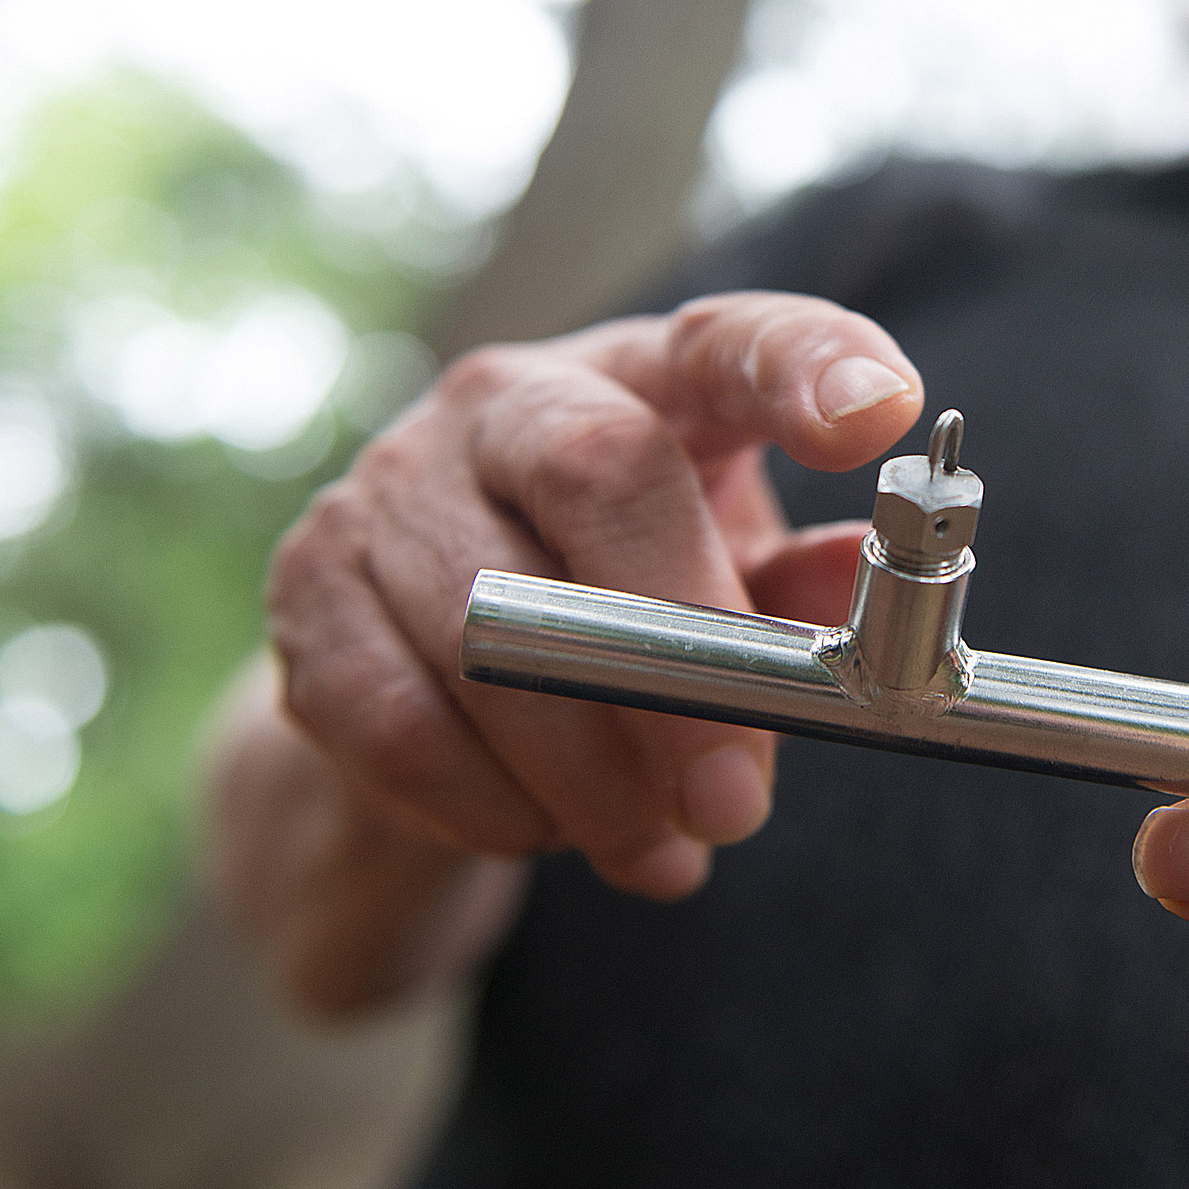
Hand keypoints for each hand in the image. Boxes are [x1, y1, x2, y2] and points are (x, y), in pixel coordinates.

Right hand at [266, 292, 920, 899]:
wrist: (419, 663)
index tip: (881, 412)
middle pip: (601, 475)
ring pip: (494, 630)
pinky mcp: (307, 586)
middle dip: (680, 660)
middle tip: (732, 803)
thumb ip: (803, 599)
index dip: (806, 364)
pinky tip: (541, 832)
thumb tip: (876, 623)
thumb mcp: (728, 587)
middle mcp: (506, 399)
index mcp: (643, 378)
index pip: (729, 338)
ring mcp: (390, 480)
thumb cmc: (616, 601)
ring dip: (590, 781)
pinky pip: (401, 721)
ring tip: (653, 850)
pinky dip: (490, 807)